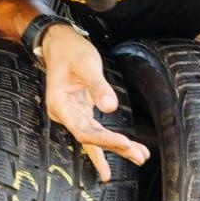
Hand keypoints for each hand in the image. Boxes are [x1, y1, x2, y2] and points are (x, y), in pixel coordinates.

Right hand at [39, 25, 149, 181]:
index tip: (125, 143)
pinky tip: (126, 148)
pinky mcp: (81, 112)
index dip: (104, 140)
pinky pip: (96, 130)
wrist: (59, 44)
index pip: (83, 131)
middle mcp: (65, 114)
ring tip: (140, 156)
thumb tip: (110, 107)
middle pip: (90, 138)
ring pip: (95, 137)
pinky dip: (111, 139)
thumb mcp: (86, 64)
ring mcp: (72, 115)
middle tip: (139, 156)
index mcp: (60, 105)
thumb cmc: (70, 51)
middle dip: (115, 147)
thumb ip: (98, 86)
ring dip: (116, 147)